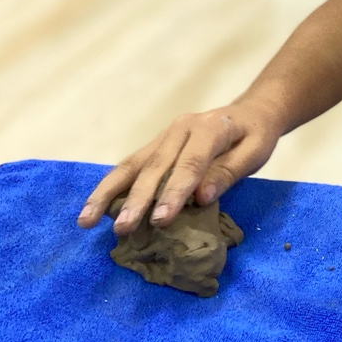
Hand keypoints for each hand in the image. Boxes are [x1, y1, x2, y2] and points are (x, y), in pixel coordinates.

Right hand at [77, 97, 283, 233]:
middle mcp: (180, 128)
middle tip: (122, 229)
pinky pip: (130, 165)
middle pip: (155, 167)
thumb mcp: (255, 153)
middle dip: (137, 200)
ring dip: (107, 193)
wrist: (250, 112)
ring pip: (132, 165)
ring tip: (86, 220)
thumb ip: (228, 173)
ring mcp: (164, 135)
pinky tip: (93, 206)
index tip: (160, 220)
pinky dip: (110, 186)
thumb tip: (200, 198)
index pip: (190, 164)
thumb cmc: (255, 136)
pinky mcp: (155, 145)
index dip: (174, 193)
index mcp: (209, 128)